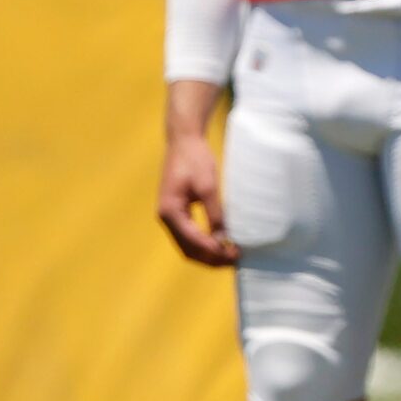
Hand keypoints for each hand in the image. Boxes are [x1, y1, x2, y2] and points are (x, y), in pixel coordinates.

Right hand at [158, 122, 236, 267]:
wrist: (184, 140)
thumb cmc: (195, 159)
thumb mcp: (208, 186)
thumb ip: (214, 214)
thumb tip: (224, 239)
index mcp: (170, 211)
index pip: (193, 241)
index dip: (214, 251)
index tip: (234, 254)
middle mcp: (165, 218)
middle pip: (188, 249)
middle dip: (211, 258)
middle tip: (235, 260)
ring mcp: (169, 216)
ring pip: (187, 245)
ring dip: (207, 253)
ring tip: (230, 256)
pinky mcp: (176, 212)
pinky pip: (189, 235)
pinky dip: (204, 243)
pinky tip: (220, 243)